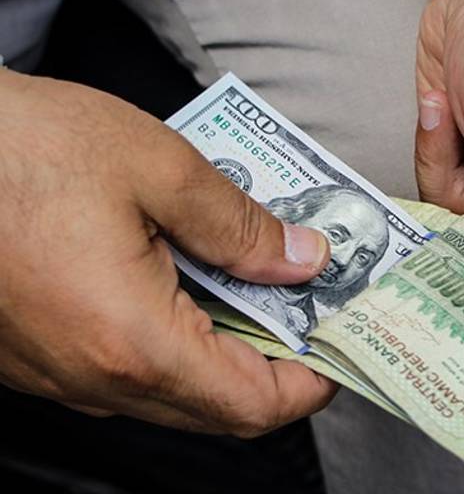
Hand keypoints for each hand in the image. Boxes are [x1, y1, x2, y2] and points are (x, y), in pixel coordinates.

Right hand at [0, 70, 334, 435]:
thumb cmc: (20, 146)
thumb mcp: (157, 168)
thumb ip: (240, 225)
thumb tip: (303, 259)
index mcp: (131, 342)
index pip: (253, 405)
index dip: (312, 381)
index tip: (345, 342)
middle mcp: (91, 376)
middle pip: (218, 404)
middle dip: (278, 358)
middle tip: (313, 302)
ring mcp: (57, 371)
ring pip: (174, 387)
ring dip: (229, 343)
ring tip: (260, 278)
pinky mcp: (37, 351)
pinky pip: (128, 365)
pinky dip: (179, 333)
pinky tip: (193, 276)